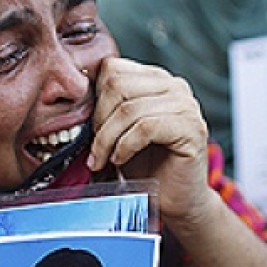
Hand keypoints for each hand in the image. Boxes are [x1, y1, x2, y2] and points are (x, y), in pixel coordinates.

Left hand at [88, 57, 210, 224]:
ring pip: (129, 108)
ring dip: (107, 138)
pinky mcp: (191, 129)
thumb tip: (75, 91)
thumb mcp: (118, 129)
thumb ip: (106, 106)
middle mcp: (174, 86)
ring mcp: (186, 106)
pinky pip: (146, 128)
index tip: (89, 127)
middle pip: (118, 84)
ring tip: (103, 159)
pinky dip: (125, 146)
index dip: (94, 98)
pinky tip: (120, 159)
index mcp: (155, 79)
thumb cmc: (145, 165)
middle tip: (95, 148)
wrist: (174, 199)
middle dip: (98, 119)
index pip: (113, 68)